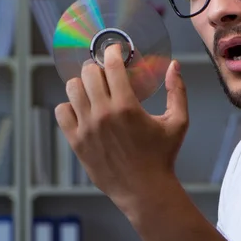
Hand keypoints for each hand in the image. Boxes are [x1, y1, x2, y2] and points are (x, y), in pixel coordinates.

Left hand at [55, 45, 187, 208]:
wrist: (144, 190)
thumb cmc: (162, 156)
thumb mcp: (178, 122)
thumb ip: (177, 91)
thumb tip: (174, 66)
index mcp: (127, 107)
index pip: (111, 65)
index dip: (112, 52)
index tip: (115, 50)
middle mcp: (103, 114)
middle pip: (88, 73)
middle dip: (98, 67)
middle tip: (107, 72)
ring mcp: (86, 128)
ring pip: (72, 89)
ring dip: (83, 84)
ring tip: (95, 90)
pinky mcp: (76, 141)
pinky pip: (62, 111)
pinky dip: (70, 106)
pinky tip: (84, 109)